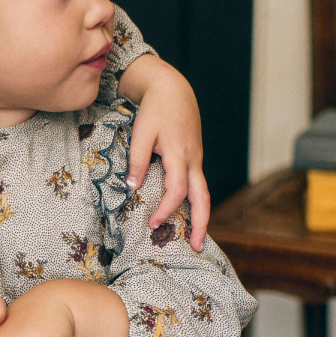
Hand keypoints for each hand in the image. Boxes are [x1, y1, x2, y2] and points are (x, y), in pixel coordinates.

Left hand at [118, 57, 209, 250]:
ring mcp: (197, 159)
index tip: (153, 224)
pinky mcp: (195, 157)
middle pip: (203, 197)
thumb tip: (132, 188)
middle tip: (198, 247)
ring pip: (204, 192)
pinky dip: (197, 201)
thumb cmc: (155, 109)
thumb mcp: (142, 133)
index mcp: (180, 154)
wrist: (173, 89)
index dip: (166, 210)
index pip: (177, 191)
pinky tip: (189, 213)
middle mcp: (194, 160)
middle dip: (201, 224)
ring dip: (202, 216)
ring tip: (198, 237)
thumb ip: (137, 161)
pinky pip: (198, 184)